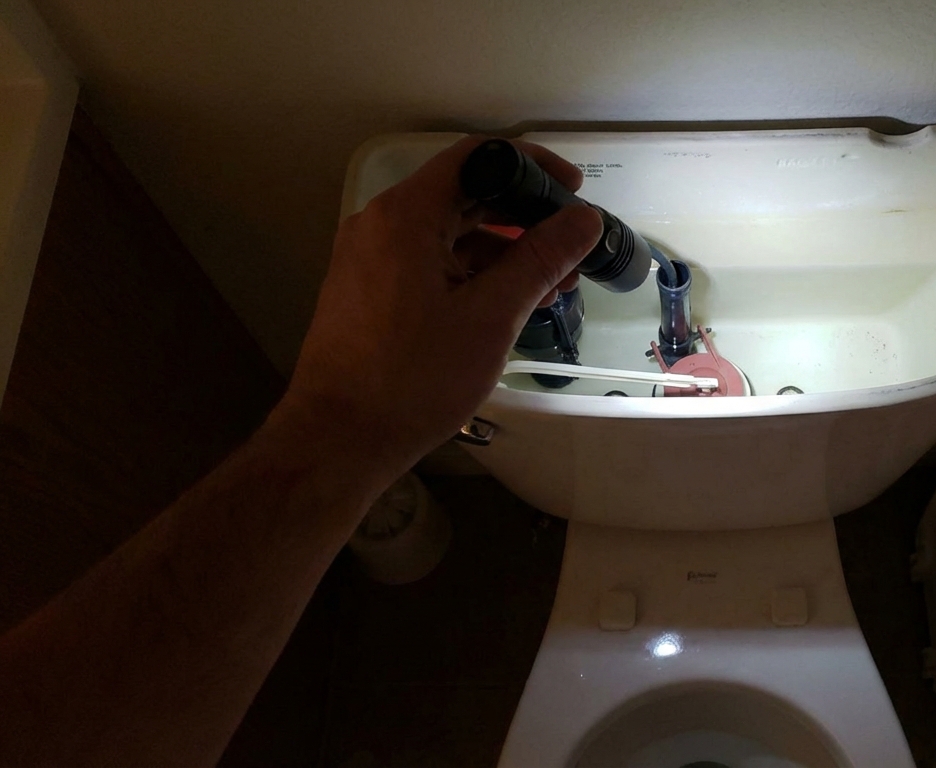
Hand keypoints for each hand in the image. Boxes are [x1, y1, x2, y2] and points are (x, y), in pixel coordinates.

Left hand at [277, 135, 601, 477]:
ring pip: (449, 236)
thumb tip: (584, 220)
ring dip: (503, 252)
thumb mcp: (491, 316)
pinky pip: (430, 264)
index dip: (531, 166)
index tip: (573, 192)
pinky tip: (508, 305)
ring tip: (553, 285)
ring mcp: (371, 260)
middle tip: (571, 244)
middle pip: (463, 196)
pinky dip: (472, 275)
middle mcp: (381, 225)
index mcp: (405, 215)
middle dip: (523, 217)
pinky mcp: (370, 293)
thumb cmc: (413, 377)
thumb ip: (541, 259)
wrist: (339, 440)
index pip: (476, 158)